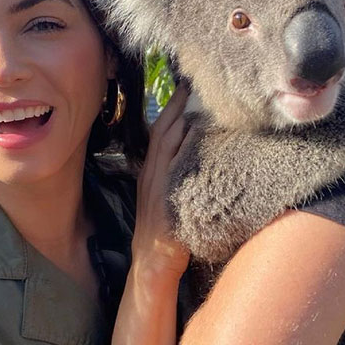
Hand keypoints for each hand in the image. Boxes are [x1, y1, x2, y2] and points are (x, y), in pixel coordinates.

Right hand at [131, 85, 190, 278]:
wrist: (153, 261)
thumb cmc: (164, 232)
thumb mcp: (163, 197)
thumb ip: (174, 175)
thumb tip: (193, 153)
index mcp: (150, 172)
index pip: (159, 133)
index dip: (170, 109)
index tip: (182, 88)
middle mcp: (152, 173)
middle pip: (162, 131)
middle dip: (175, 105)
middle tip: (189, 83)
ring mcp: (158, 183)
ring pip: (167, 143)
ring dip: (180, 119)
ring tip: (193, 98)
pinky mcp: (167, 195)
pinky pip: (175, 164)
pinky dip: (183, 147)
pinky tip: (195, 133)